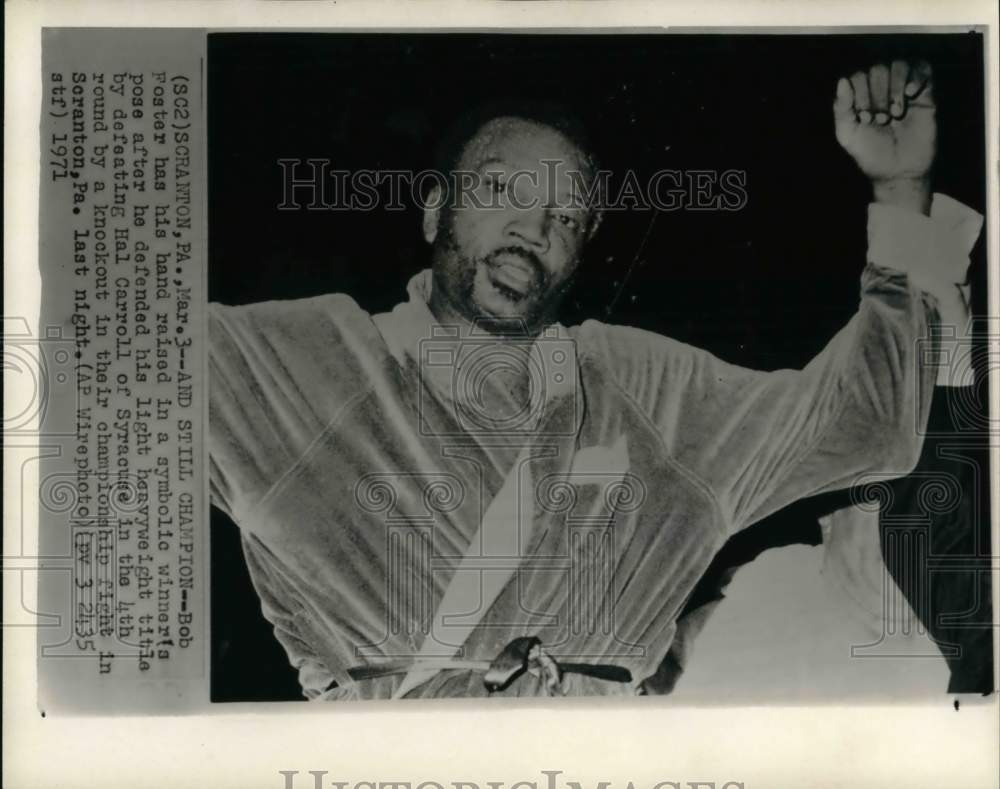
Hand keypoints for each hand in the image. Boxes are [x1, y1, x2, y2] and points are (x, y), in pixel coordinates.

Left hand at [833, 60, 935, 213]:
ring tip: (896, 114)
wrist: (899, 171)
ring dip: (894, 88)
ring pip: (899, 64)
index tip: (865, 119)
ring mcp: (903, 89)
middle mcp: (882, 88)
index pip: (858, 76)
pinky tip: (911, 94)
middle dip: (877, 95)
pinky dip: (916, 76)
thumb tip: (842, 80)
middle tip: (882, 120)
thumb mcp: (848, 134)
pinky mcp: (925, 93)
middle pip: (878, 68)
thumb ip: (841, 109)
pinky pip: (923, 68)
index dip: (860, 94)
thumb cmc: (870, 154)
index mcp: (861, 96)